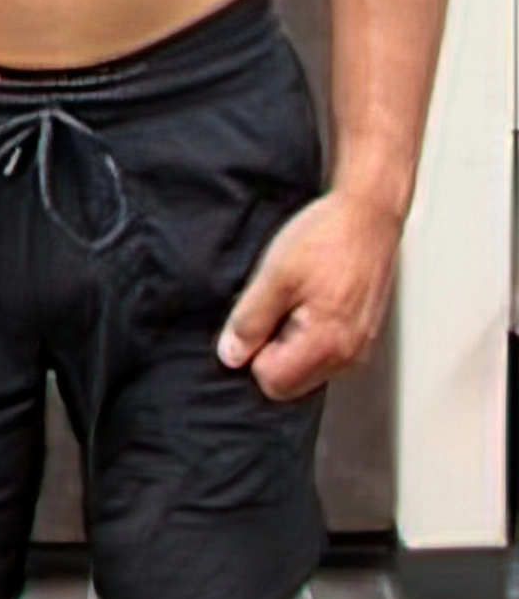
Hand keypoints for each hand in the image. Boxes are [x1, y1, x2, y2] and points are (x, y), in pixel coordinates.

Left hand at [217, 190, 401, 400]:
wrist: (367, 216)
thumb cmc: (326, 239)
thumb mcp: (274, 275)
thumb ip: (250, 320)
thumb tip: (231, 356)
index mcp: (326, 344)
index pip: (272, 382)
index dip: (252, 353)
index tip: (253, 320)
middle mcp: (349, 356)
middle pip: (291, 382)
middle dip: (271, 352)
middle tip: (271, 307)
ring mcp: (360, 347)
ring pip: (307, 369)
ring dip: (289, 342)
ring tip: (291, 299)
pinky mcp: (363, 335)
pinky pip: (325, 353)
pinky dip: (309, 334)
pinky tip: (307, 300)